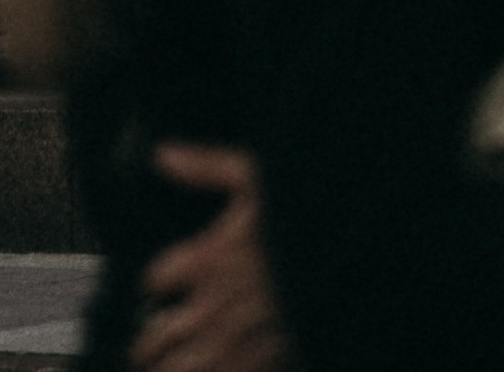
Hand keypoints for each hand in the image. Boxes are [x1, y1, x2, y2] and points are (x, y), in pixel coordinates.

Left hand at [131, 146, 288, 371]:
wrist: (351, 269)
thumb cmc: (307, 224)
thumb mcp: (256, 179)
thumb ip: (206, 167)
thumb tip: (164, 154)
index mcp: (204, 261)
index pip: (154, 281)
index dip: (158, 283)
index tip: (164, 285)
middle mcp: (210, 309)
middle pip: (154, 338)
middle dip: (153, 337)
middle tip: (158, 335)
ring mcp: (230, 347)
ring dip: (170, 366)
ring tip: (173, 362)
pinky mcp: (255, 369)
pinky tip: (212, 367)